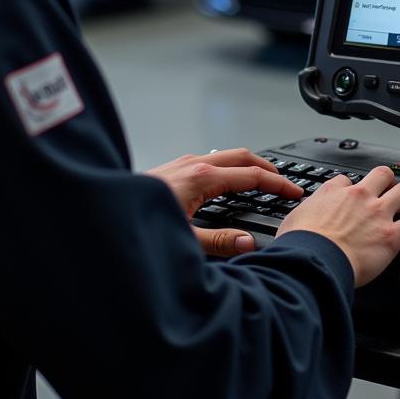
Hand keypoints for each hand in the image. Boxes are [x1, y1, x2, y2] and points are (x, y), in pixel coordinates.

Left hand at [146, 148, 303, 257]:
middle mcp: (193, 164)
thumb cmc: (137, 223)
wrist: (104, 212)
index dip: (278, 184)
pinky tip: (226, 185)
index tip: (295, 192)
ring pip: (225, 156)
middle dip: (268, 167)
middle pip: (242, 156)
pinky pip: (210, 161)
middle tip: (285, 183)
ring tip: (261, 182)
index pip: (252, 175)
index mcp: (202, 178)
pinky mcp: (172, 169)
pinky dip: (228, 169)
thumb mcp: (183, 240)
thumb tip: (248, 242)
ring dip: (247, 166)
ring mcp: (182, 163)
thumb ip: (218, 242)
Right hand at [276, 166, 399, 286]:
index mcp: (333, 193)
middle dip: (388, 178)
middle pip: (380, 175)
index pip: (345, 181)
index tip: (352, 194)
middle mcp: (358, 197)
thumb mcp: (293, 221)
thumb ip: (303, 216)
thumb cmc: (301, 244)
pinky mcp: (391, 235)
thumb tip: (299, 223)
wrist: (314, 259)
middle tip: (391, 185)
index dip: (351, 187)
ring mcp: (377, 214)